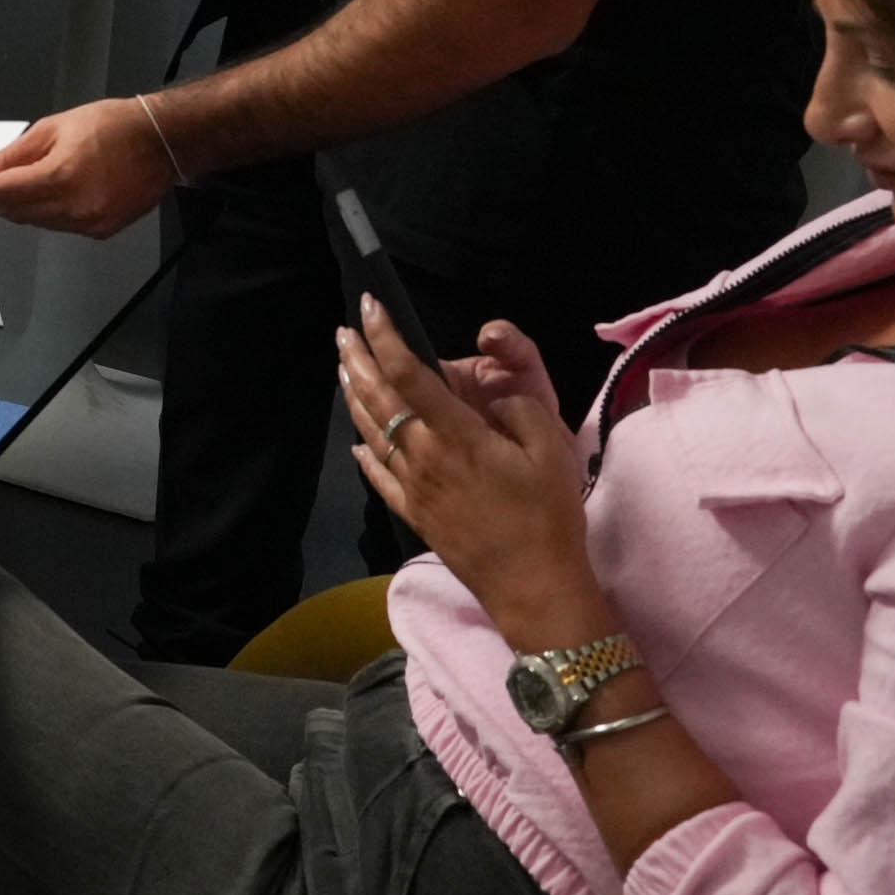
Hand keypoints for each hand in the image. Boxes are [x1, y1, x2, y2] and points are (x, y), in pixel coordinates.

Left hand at [0, 98, 180, 237]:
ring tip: (9, 186)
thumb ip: (15, 154)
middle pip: (16, 213)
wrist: (163, 141)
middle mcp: (75, 208)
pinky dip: (44, 212)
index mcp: (61, 177)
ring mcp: (89, 224)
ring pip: (36, 222)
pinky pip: (59, 226)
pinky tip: (43, 194)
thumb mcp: (54, 127)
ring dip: (17, 207)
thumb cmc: (113, 125)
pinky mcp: (101, 231)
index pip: (3, 193)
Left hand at [339, 304, 594, 624]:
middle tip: (343, 331)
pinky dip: (363, 453)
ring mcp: (414, 487)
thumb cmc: (548, 517)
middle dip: (358, 359)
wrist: (533, 587)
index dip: (385, 337)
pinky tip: (355, 443)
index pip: (408, 374)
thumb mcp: (551, 452)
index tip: (370, 307)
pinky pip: (379, 477)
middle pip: (377, 399)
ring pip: (371, 433)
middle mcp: (423, 457)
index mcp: (456, 435)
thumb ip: (521, 410)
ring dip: (355, 396)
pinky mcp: (415, 515)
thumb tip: (493, 396)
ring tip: (344, 368)